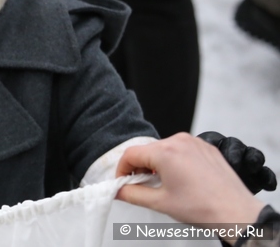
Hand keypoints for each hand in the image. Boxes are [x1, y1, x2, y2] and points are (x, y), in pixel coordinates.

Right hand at [116, 133, 264, 242]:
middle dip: (140, 168)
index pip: (131, 154)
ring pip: (164, 150)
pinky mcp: (206, 147)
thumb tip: (118, 190)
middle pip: (147, 150)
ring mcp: (195, 142)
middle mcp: (179, 141)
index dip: (122, 170)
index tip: (123, 183)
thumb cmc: (202, 208)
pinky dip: (175, 162)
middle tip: (142, 187)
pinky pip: (182, 150)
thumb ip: (132, 194)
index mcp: (165, 152)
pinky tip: (181, 180)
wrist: (236, 212)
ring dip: (157, 165)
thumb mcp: (160, 202)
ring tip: (164, 185)